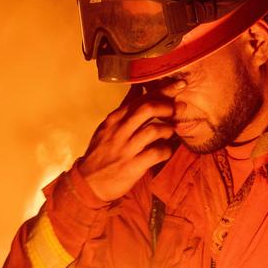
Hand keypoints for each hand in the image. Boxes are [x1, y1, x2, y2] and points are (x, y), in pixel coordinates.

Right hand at [76, 82, 182, 200]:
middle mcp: (120, 130)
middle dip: (167, 106)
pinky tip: (167, 150)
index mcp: (115, 119)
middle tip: (176, 110)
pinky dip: (167, 150)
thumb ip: (124, 108)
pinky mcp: (133, 166)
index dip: (163, 90)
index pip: (140, 98)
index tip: (179, 84)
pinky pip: (157, 153)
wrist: (89, 182)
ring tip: (170, 132)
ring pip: (154, 130)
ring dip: (168, 129)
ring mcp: (126, 148)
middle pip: (148, 109)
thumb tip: (138, 87)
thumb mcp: (107, 127)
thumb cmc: (101, 152)